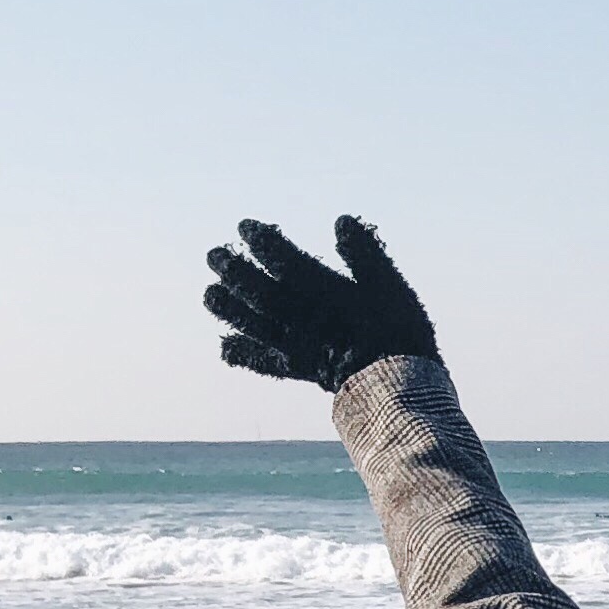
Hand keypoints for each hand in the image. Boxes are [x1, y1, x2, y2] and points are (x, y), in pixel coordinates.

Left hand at [203, 214, 438, 393]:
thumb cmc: (399, 333)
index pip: (284, 261)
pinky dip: (244, 354)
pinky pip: (265, 362)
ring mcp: (296, 343)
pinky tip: (225, 347)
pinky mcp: (299, 369)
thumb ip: (365, 253)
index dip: (263, 243)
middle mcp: (301, 315)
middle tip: (214, 256)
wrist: (398, 387)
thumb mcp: (390, 285)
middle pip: (258, 290)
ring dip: (230, 309)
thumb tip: (342, 221)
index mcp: (322, 291)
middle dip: (234, 272)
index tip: (245, 228)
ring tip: (210, 295)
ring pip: (254, 323)